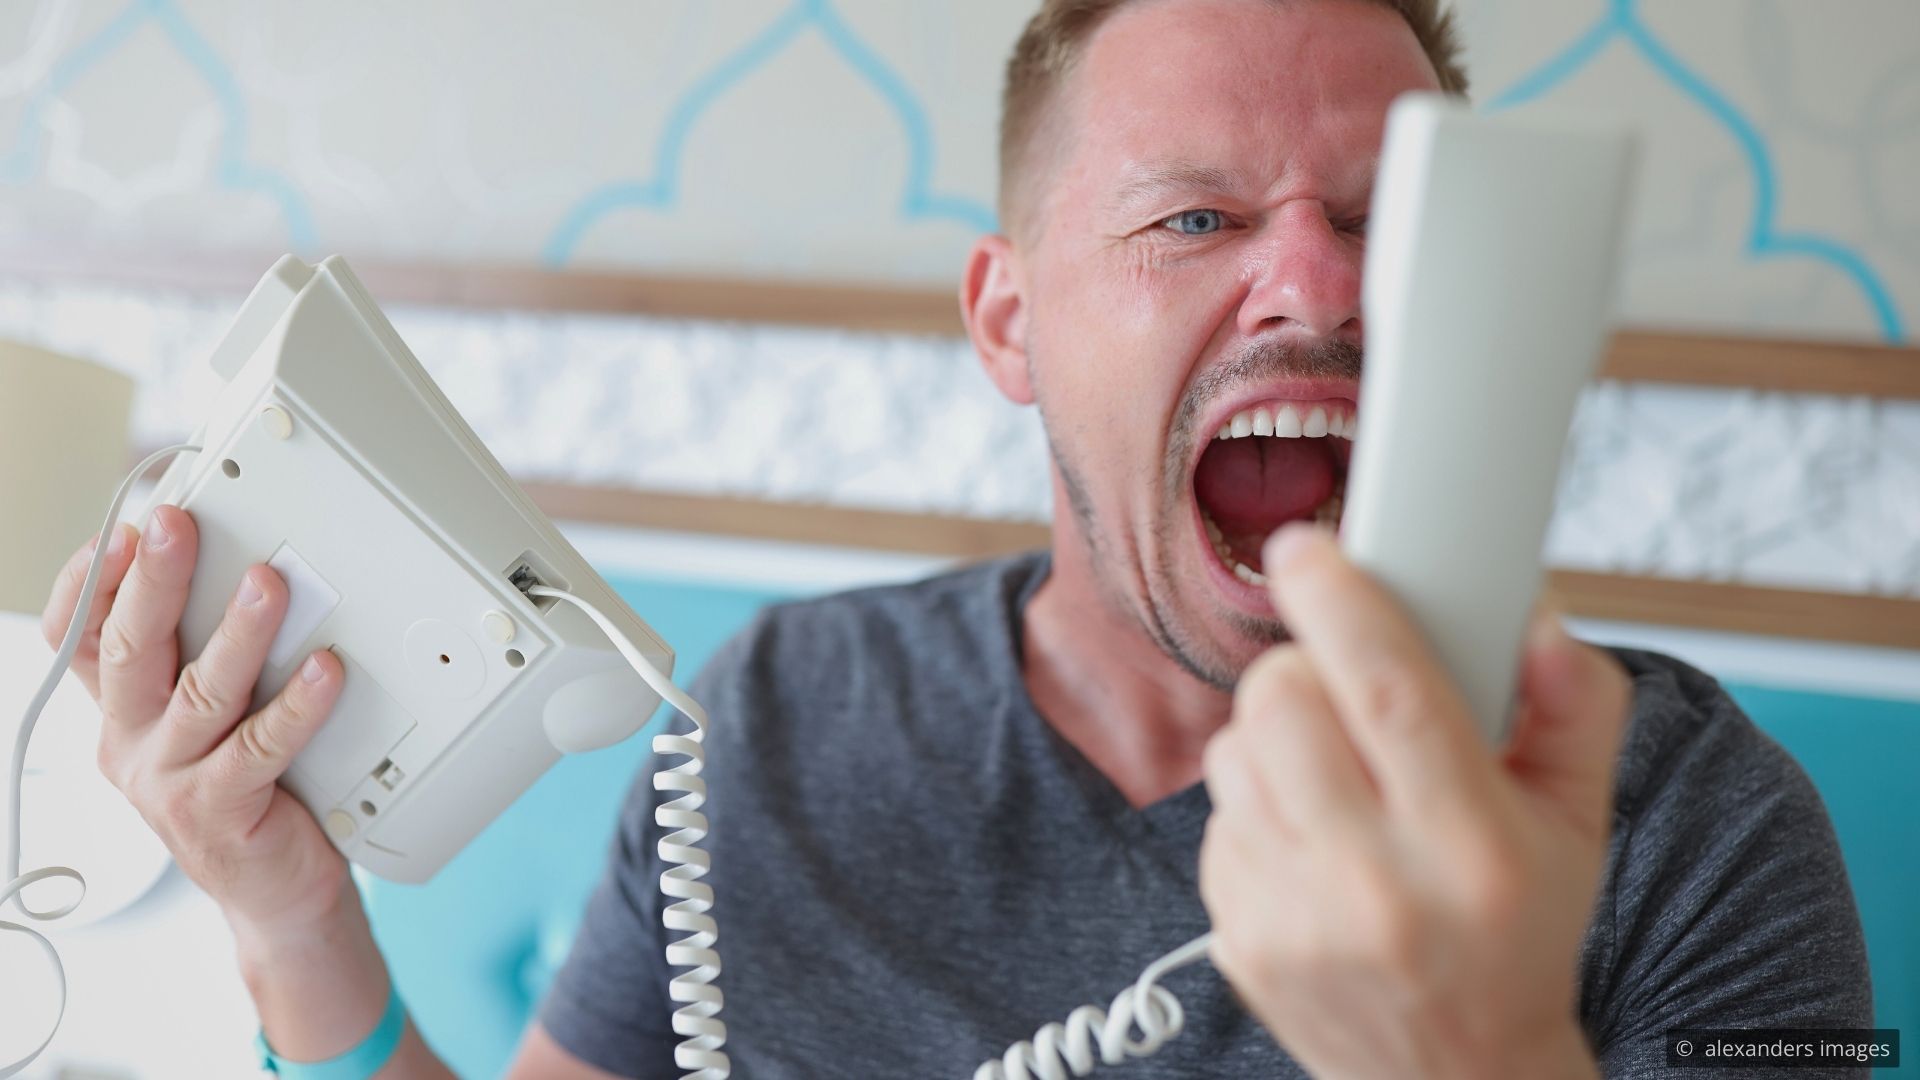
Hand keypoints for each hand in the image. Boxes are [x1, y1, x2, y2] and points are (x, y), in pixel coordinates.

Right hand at [39, 505, 350, 936]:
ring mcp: (172, 782)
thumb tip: (244, 565)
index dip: (90, 582)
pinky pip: (260, 749)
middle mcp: (135, 744)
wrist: (276, 889)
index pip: (78, 638)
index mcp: (123, 712)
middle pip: (130, 651)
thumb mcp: (210, 717)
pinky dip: (296, 706)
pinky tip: (326, 672)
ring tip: (267, 584)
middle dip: (150, 580)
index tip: (119, 528)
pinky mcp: (221, 812)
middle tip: (173, 524)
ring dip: (236, 633)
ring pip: (199, 694)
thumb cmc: (251, 789)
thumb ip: (208, 653)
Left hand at [1198, 524, 1629, 1079]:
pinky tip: (1311, 839)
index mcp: (1473, 844)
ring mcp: (1294, 917)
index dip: (1340, 599)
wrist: (1457, 1079)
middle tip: (1340, 685)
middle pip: (1283, 702)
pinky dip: (1255, 805)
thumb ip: (1575, 707)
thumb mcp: (1582, 823)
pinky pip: (1216, 817)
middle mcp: (1376, 884)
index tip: (1307, 545)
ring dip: (1275, 737)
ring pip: (1235, 750)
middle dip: (1303, 664)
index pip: (1386, 689)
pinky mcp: (1239, 939)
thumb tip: (1535, 618)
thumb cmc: (1521, 934)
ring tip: (1335, 776)